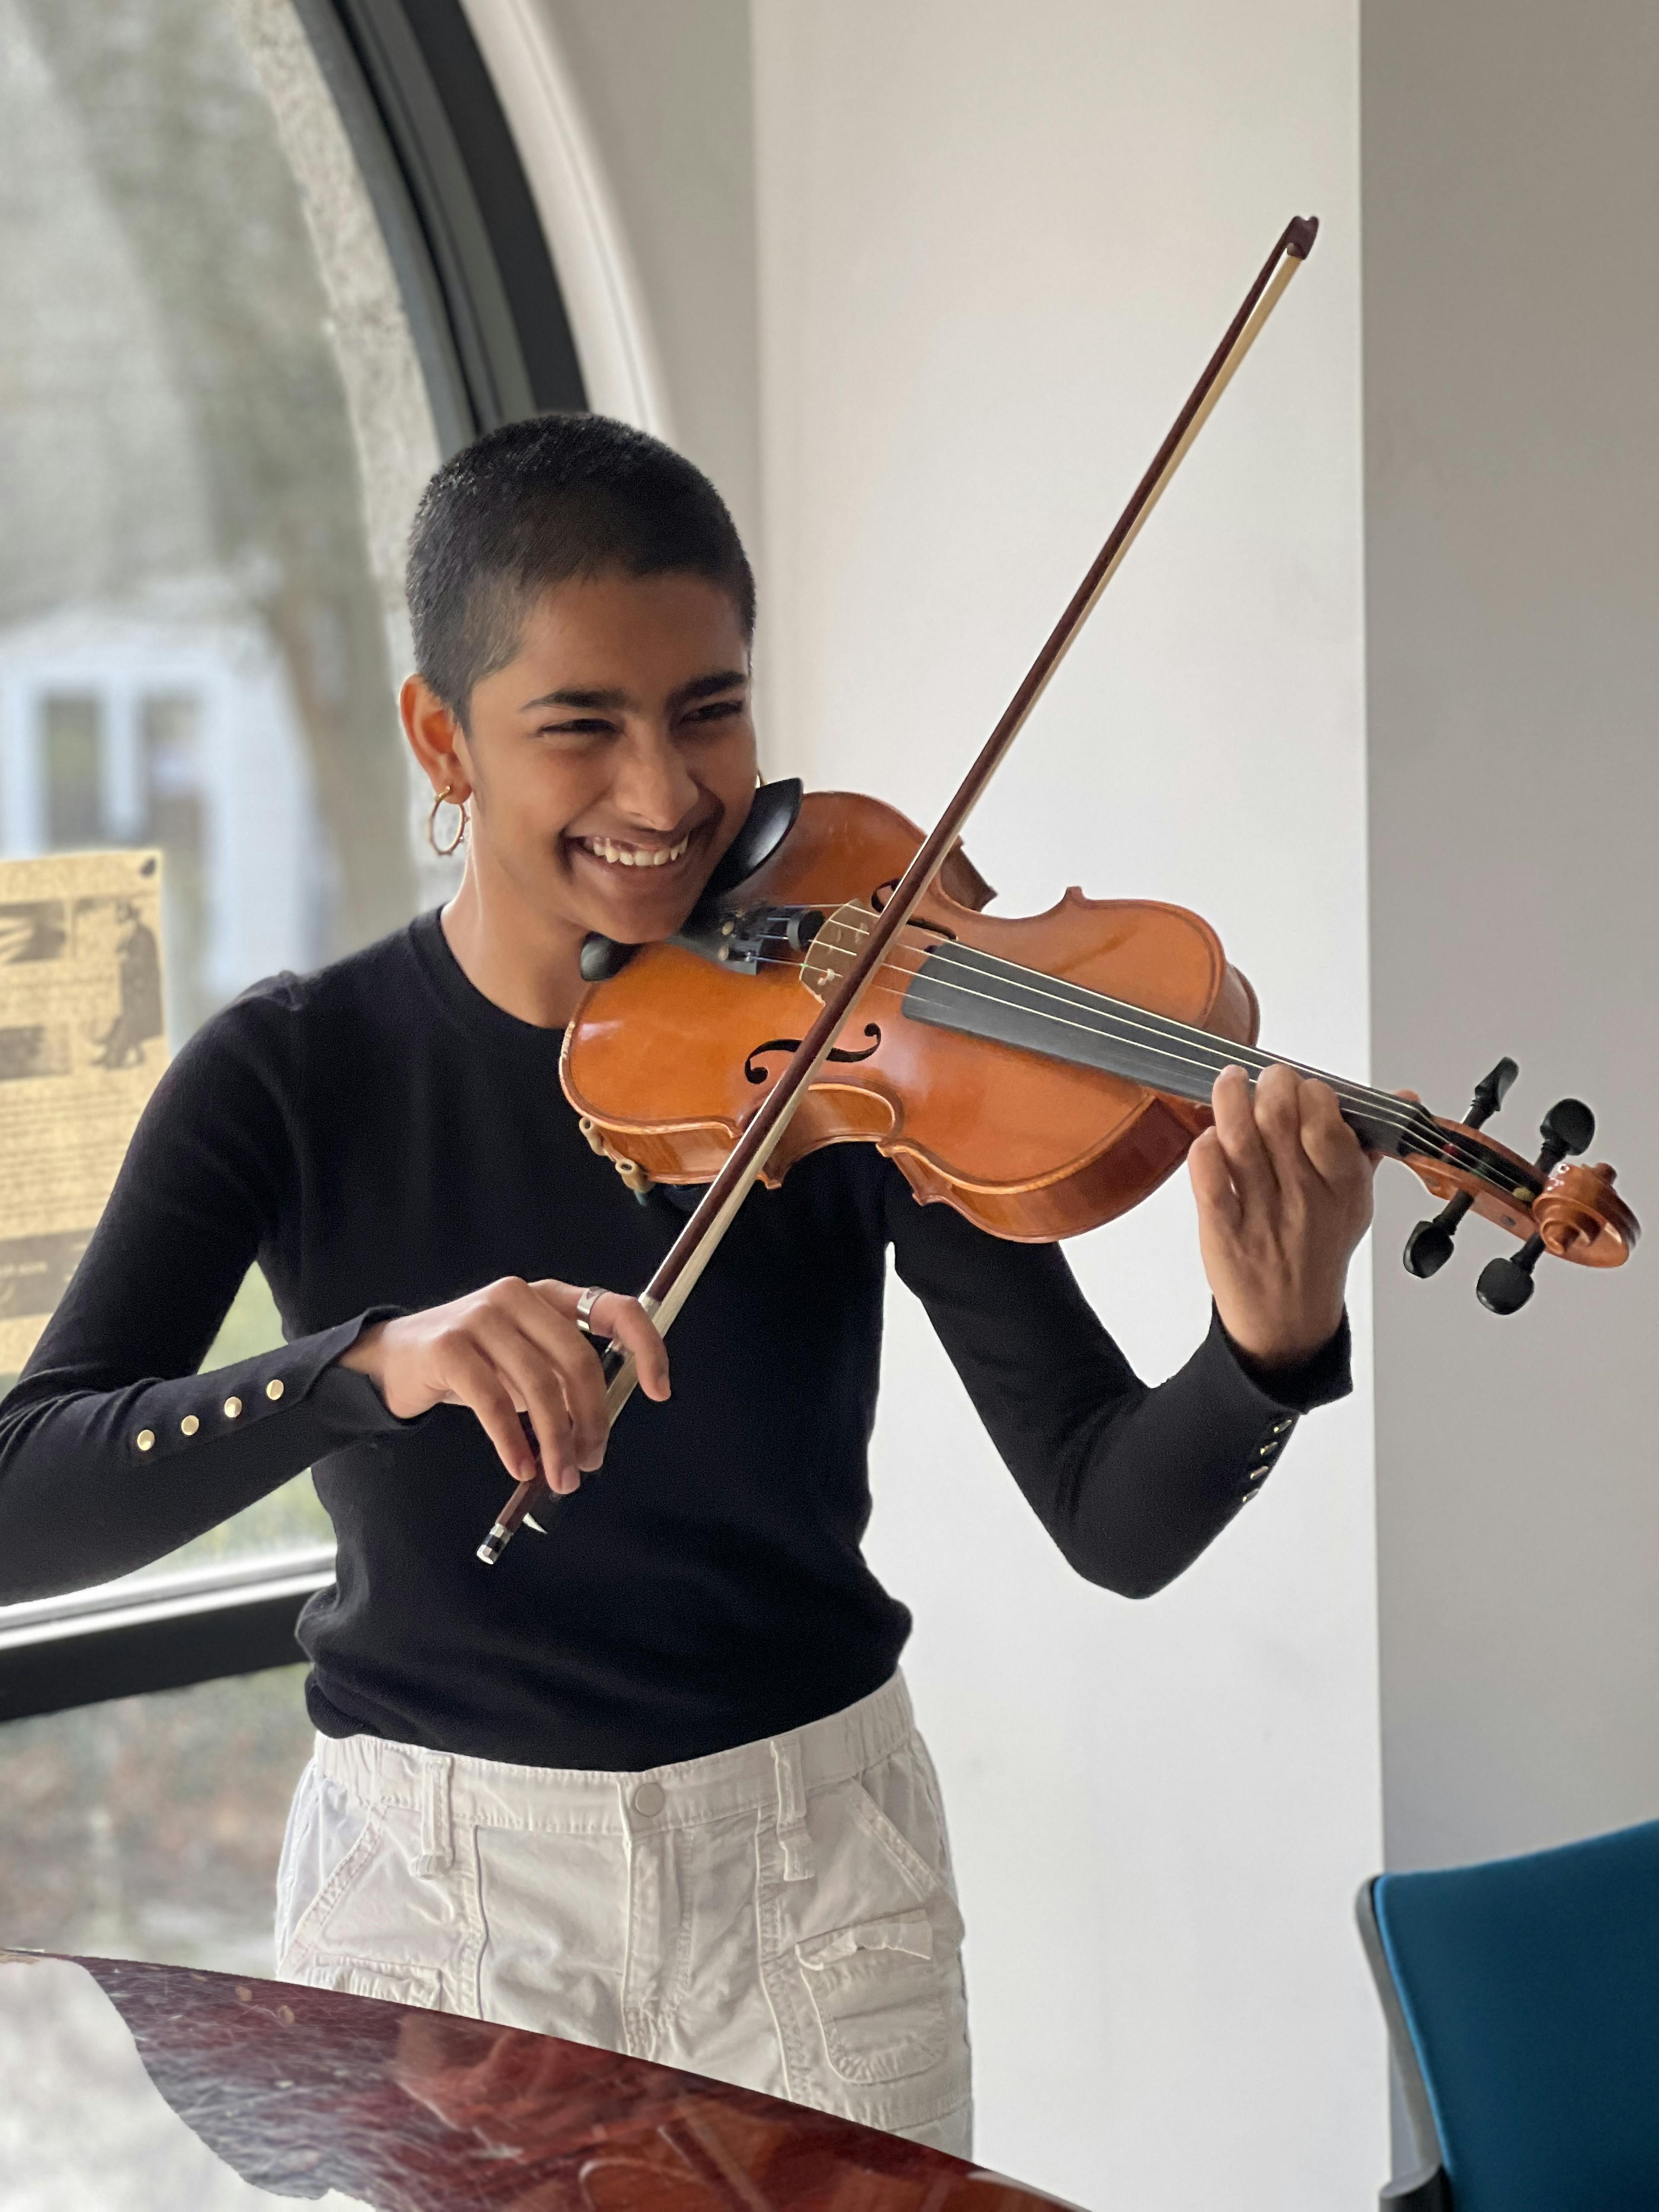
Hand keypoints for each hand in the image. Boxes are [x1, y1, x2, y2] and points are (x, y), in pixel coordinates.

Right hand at [338, 1278, 668, 1493]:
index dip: (646, 1347)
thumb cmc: (472, 1366)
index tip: (658, 1391)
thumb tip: (597, 1435)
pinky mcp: (450, 1346)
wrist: (391, 1361)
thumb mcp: (525, 1365)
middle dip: (592, 1420)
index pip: (616, 1308)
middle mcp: (520, 1296)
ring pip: (540, 1387)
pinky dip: (512, 1442)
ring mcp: (482, 1316)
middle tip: (590, 1462)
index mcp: (550, 1296)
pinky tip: (521, 1467)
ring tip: (559, 1477)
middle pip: (579, 1361)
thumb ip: (562, 1382)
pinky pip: (494, 1403)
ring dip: (555, 1442)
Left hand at [1187, 1063, 1375, 1369]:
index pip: (1328, 1120)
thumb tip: (1402, 1100)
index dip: (1311, 1091)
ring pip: (1241, 1138)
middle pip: (1280, 1118)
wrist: (1287, 1325)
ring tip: (1229, 1082)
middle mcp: (1304, 1198)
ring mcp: (1262, 1215)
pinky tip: (1211, 1136)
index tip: (1302, 1089)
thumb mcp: (1355, 1204)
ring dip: (1230, 1099)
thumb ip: (1369, 1147)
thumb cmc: (1316, 1255)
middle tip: (1264, 1081)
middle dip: (1269, 1085)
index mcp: (1343, 1188)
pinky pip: (1209, 1176)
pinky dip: (1206, 1145)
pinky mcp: (1222, 1230)